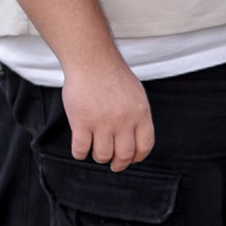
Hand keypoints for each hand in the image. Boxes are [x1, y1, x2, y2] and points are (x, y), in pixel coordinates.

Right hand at [63, 50, 154, 168]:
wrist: (92, 61)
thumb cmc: (113, 76)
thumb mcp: (136, 95)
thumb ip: (138, 116)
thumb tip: (137, 138)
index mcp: (141, 113)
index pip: (145, 146)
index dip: (138, 157)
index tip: (132, 159)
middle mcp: (124, 120)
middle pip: (124, 155)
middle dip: (119, 164)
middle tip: (114, 164)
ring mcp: (102, 122)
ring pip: (102, 155)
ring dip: (99, 157)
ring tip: (96, 152)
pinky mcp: (81, 122)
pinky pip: (81, 149)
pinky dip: (80, 153)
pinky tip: (80, 149)